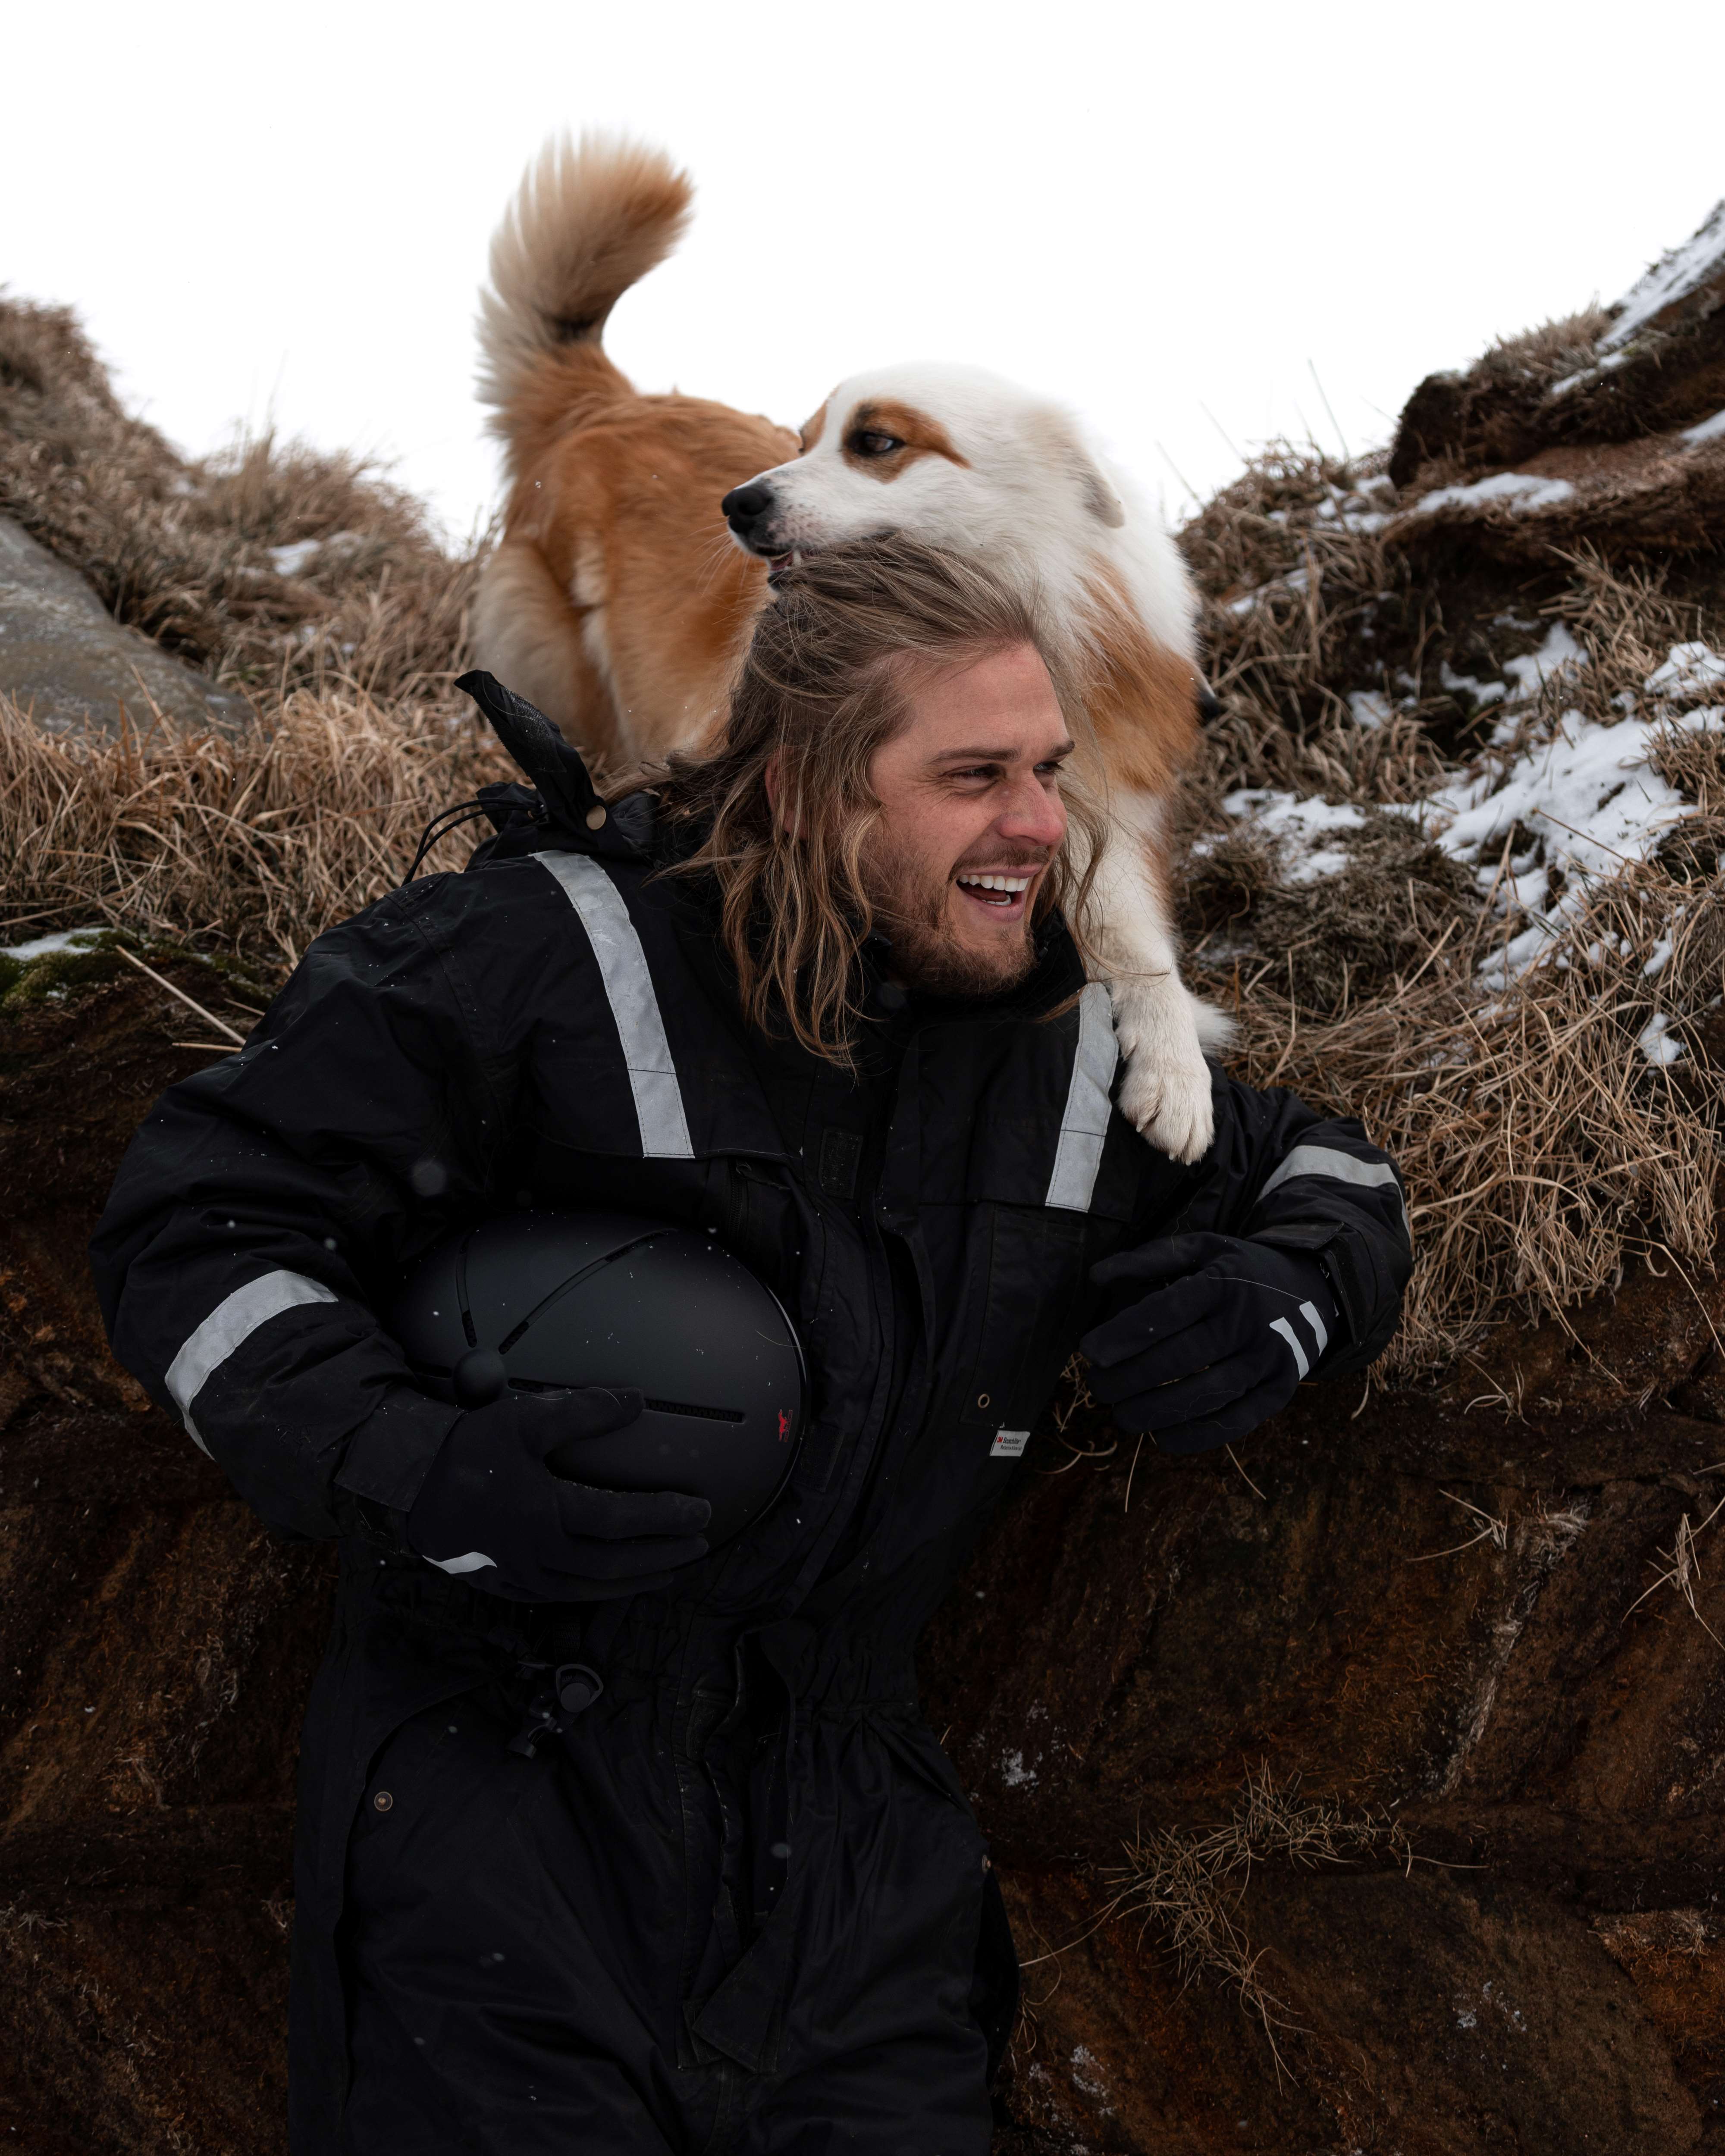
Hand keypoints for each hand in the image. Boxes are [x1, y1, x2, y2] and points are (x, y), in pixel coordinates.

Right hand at [406, 1387, 709, 1600]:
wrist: (409, 1487)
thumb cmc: (468, 1452)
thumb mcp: (524, 1419)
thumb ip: (583, 1411)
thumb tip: (636, 1401)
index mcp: (547, 1514)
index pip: (620, 1519)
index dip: (665, 1516)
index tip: (700, 1509)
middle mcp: (540, 1553)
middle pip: (615, 1562)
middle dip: (662, 1553)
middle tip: (700, 1543)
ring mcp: (524, 1575)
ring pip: (592, 1587)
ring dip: (637, 1579)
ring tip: (672, 1570)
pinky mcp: (509, 1584)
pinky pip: (564, 1597)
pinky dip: (599, 1592)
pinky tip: (616, 1585)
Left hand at [1079, 1233, 1339, 1453]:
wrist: (1314, 1289)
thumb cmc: (1242, 1270)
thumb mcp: (1204, 1247)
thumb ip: (1150, 1258)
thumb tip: (1097, 1276)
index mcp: (1224, 1283)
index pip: (1167, 1311)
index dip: (1125, 1334)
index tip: (1089, 1352)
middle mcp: (1248, 1322)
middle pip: (1180, 1358)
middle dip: (1129, 1378)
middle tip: (1097, 1386)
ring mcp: (1268, 1359)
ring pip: (1206, 1394)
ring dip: (1156, 1412)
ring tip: (1121, 1416)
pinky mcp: (1281, 1389)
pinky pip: (1238, 1420)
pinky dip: (1198, 1435)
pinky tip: (1162, 1438)